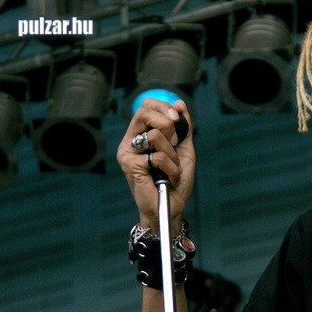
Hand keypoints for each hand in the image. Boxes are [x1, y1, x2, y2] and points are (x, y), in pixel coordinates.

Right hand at [116, 98, 195, 232]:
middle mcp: (131, 142)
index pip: (145, 107)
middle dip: (168, 125)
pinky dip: (172, 168)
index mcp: (141, 135)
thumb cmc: (176, 181)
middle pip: (144, 112)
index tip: (177, 117)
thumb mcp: (184, 150)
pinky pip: (158, 156)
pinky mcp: (130, 165)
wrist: (173, 207)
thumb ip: (183, 128)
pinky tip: (169, 178)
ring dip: (173, 154)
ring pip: (154, 135)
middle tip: (175, 144)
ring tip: (171, 168)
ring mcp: (128, 153)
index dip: (162, 106)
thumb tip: (180, 104)